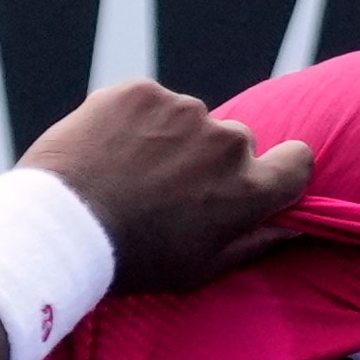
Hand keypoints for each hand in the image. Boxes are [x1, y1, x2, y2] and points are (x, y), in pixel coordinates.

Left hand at [19, 80, 312, 293]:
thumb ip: (256, 241)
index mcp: (249, 187)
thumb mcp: (201, 268)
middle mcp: (225, 142)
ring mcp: (182, 110)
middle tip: (164, 190)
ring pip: (187, 119)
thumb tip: (294, 225)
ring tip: (126, 174)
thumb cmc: (134, 261)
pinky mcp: (139, 91)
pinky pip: (147, 102)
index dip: (279, 170)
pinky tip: (106, 152)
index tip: (252, 181)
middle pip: (234, 141)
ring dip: (167, 138)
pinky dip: (131, 122)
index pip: (297, 160)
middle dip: (208, 160)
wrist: (61, 229)